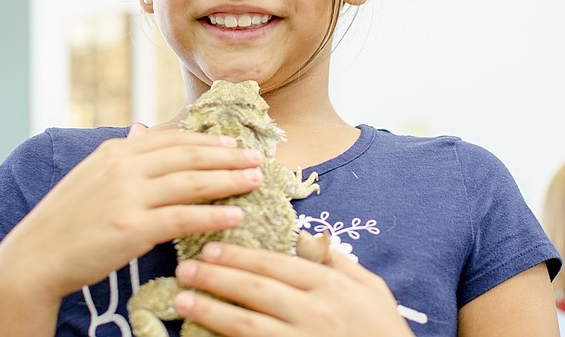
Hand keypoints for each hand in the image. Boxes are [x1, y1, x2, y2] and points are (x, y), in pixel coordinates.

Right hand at [0, 124, 264, 300]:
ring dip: (229, 179)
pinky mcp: (133, 227)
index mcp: (115, 151)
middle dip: (228, 155)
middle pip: (189, 155)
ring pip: (192, 182)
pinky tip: (236, 214)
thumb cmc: (66, 219)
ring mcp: (129, 196)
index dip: (207, 140)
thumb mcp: (91, 175)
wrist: (36, 256)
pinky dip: (213, 214)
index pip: (172, 138)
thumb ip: (123, 154)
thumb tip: (142, 129)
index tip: (233, 142)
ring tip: (255, 180)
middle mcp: (124, 166)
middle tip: (257, 157)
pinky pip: (184, 217)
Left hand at [172, 242, 415, 336]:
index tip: (210, 249)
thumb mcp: (372, 288)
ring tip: (181, 300)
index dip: (239, 255)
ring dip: (209, 310)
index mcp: (329, 286)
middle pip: (254, 289)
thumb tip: (304, 238)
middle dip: (215, 276)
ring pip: (245, 323)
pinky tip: (204, 335)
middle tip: (186, 268)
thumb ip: (337, 261)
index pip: (274, 264)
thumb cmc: (383, 331)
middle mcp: (312, 312)